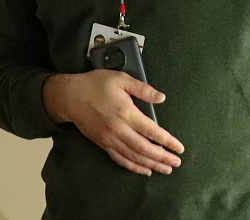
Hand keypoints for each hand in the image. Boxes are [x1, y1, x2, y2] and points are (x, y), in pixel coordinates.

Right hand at [42, 71, 183, 175]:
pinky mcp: (103, 143)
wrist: (70, 96)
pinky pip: (120, 159)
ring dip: (151, 165)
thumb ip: (142, 89)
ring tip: (165, 170)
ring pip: (134, 156)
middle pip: (145, 148)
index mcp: (126, 112)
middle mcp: (119, 129)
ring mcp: (110, 139)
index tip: (179, 148)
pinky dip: (134, 166)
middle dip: (163, 158)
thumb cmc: (95, 84)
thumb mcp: (120, 79)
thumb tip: (161, 97)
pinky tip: (144, 170)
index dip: (167, 141)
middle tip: (176, 163)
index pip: (152, 131)